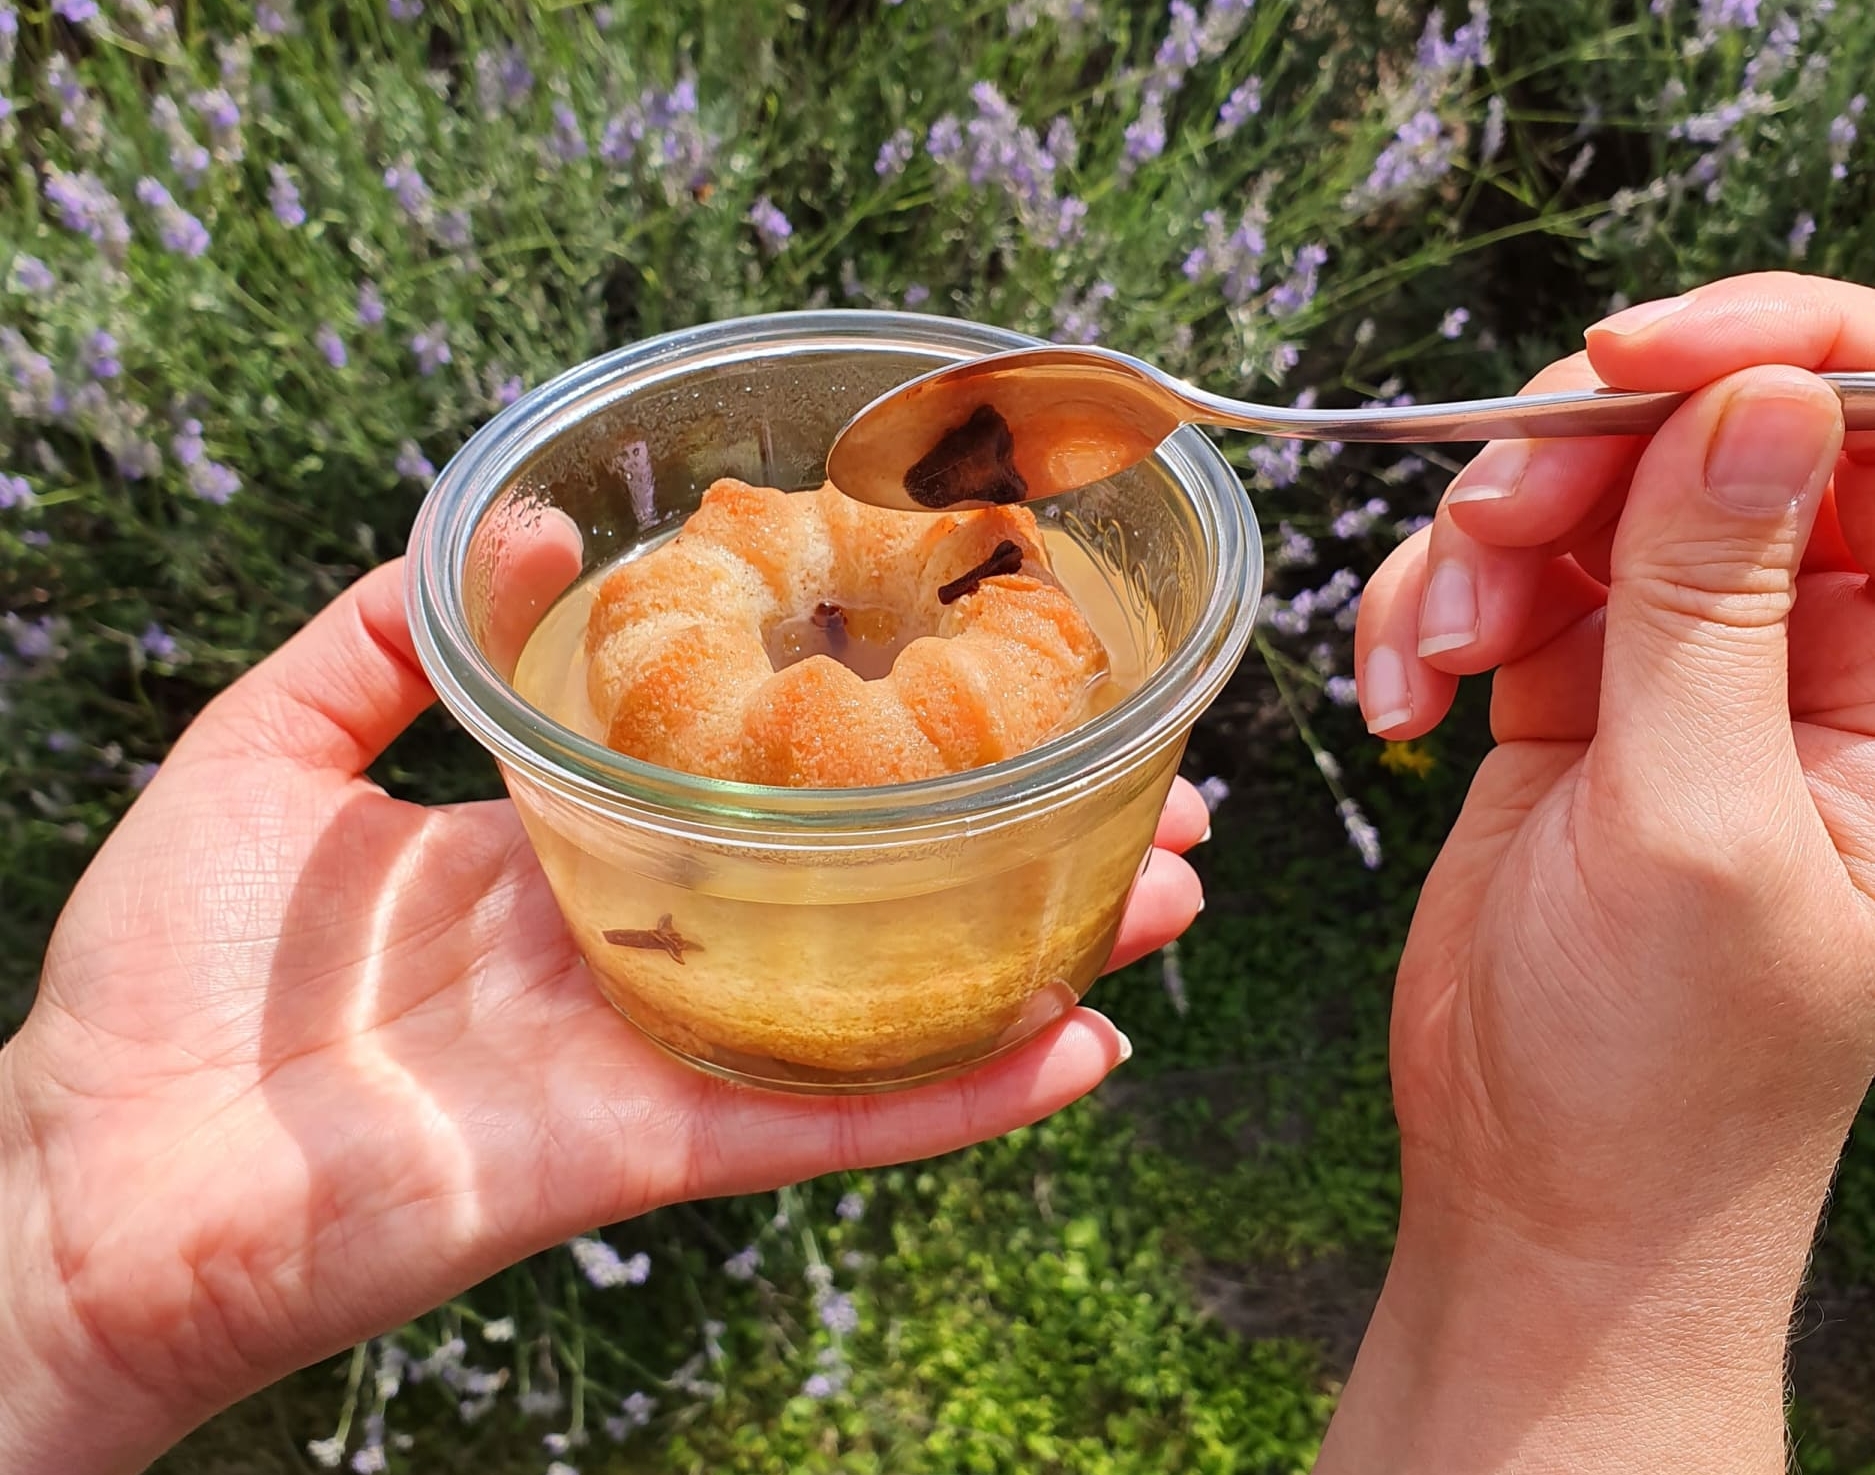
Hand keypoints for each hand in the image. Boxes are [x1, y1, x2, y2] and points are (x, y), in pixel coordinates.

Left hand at [0, 553, 1206, 1472]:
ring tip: (1168, 894)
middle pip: (862, 888)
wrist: (95, 1180)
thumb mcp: (269, 750)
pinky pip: (835, 1120)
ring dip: (1035, 954)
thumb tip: (524, 523)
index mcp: (566, 854)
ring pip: (888, 999)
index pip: (758, 783)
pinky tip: (1085, 1046)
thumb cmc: (163, 977)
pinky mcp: (651, 1144)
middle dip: (1002, 838)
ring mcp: (663, 1048)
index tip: (976, 669)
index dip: (872, 731)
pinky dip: (964, 1096)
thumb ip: (387, 640)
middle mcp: (644, 946)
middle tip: (1137, 782)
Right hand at [1322, 273, 1874, 1472]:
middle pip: (1716, 434)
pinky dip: (1432, 606)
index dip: (1779, 355)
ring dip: (1485, 541)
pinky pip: (1498, 576)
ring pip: (1589, 493)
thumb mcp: (1697, 825)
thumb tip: (1760, 403)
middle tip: (1498, 528)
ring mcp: (1682, 666)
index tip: (1644, 359)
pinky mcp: (1569, 694)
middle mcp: (1813, 654)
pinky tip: (1408, 691)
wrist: (1542, 1191)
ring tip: (1440, 655)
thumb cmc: (1662, 1063)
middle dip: (1588, 455)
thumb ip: (1712, 606)